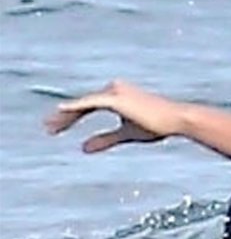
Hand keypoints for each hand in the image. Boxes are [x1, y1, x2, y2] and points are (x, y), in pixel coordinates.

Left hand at [45, 80, 183, 152]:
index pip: (87, 107)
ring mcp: (114, 93)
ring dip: (66, 116)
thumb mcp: (126, 134)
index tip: (56, 129)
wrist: (175, 119)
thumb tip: (82, 148)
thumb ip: (105, 139)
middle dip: (64, 118)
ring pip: (84, 105)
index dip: (71, 119)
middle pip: (82, 105)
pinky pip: (90, 103)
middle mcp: (114, 90)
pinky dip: (75, 107)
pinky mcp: (116, 99)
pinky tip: (61, 110)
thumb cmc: (155, 125)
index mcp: (116, 96)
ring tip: (50, 127)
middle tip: (47, 129)